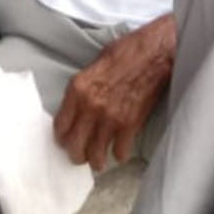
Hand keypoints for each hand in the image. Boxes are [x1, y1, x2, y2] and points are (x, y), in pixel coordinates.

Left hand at [53, 18, 174, 170]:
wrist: (153, 53)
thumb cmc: (124, 52)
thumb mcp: (94, 65)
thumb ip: (83, 89)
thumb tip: (76, 109)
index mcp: (78, 88)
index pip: (60, 126)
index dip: (62, 136)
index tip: (66, 139)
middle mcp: (90, 106)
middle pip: (74, 146)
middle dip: (76, 154)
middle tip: (81, 154)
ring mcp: (110, 118)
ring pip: (96, 156)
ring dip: (97, 160)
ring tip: (99, 159)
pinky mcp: (130, 126)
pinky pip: (119, 153)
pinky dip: (119, 153)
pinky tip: (119, 148)